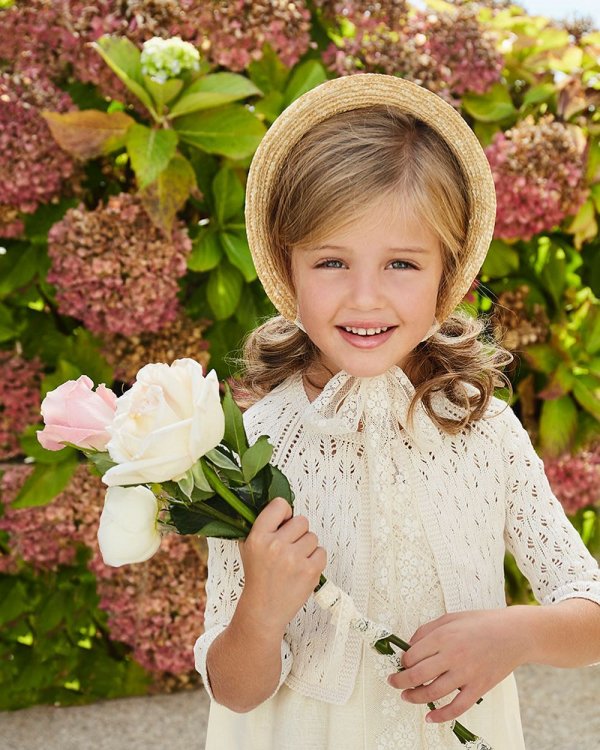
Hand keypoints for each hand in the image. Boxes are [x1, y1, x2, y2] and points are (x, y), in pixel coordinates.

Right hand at [237, 497, 326, 636]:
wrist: (263, 609)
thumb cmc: (258, 577)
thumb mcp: (248, 547)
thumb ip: (262, 526)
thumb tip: (281, 508)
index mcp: (258, 536)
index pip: (280, 505)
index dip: (285, 514)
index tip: (284, 523)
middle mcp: (275, 545)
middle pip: (301, 521)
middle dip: (298, 533)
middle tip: (289, 548)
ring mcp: (293, 559)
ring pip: (313, 537)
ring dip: (307, 547)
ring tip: (294, 561)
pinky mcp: (310, 571)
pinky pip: (322, 552)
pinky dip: (315, 560)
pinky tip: (302, 569)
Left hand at [387, 606, 530, 722]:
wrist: (515, 634)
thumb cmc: (482, 623)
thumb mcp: (450, 618)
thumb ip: (427, 630)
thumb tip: (409, 645)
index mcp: (443, 637)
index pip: (412, 655)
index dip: (402, 661)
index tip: (400, 663)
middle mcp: (452, 656)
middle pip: (417, 675)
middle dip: (400, 681)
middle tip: (393, 682)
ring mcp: (466, 674)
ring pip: (432, 693)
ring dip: (414, 697)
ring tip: (406, 696)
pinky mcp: (479, 688)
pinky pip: (457, 708)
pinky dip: (441, 716)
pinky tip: (430, 718)